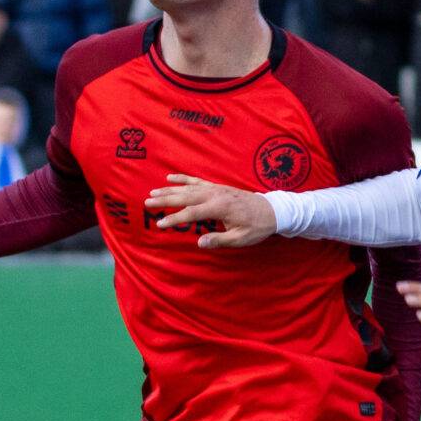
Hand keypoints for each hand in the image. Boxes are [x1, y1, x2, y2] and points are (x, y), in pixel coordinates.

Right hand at [145, 174, 277, 246]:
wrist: (272, 211)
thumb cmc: (257, 227)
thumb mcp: (240, 238)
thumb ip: (220, 240)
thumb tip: (199, 243)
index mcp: (220, 208)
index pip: (191, 213)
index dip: (174, 219)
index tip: (160, 224)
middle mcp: (216, 195)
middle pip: (185, 196)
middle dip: (165, 200)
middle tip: (147, 202)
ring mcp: (217, 189)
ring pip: (188, 188)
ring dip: (169, 189)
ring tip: (152, 192)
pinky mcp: (218, 187)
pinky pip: (197, 181)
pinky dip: (183, 179)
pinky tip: (170, 177)